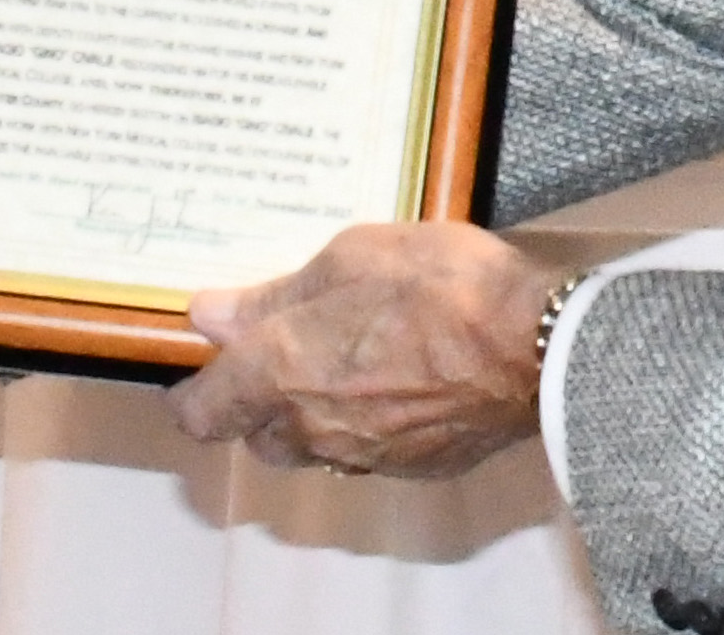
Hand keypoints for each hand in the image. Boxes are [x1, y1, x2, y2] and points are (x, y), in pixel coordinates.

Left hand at [172, 222, 558, 478]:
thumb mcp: (349, 257)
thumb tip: (211, 315)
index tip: (199, 369)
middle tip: (286, 350)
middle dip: (260, 402)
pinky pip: (370, 453)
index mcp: (281, 374)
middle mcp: (312, 428)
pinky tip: (401, 381)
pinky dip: (370, 424)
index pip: (202, 413)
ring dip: (315, 415)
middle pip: (258, 436)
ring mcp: (365, 456)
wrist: (532, 343)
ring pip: (314, 448)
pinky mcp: (413, 467)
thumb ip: (276, 295)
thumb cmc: (438, 285)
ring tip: (351, 361)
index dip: (191, 394)